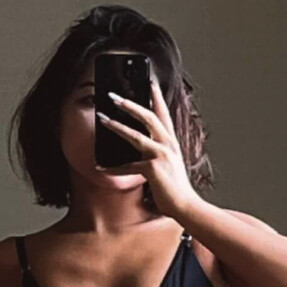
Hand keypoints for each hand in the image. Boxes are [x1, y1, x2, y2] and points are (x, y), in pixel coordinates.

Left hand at [98, 73, 196, 220]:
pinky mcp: (153, 169)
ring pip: (136, 135)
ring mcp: (161, 155)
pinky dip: (113, 168)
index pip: (163, 113)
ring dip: (117, 126)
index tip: (149, 81)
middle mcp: (168, 144)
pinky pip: (128, 166)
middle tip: (114, 96)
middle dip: (130, 104)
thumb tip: (137, 143)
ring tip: (102, 118)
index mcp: (171, 141)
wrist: (185, 205)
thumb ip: (157, 150)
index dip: (156, 96)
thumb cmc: (175, 186)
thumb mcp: (168, 162)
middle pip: (149, 116)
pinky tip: (101, 166)